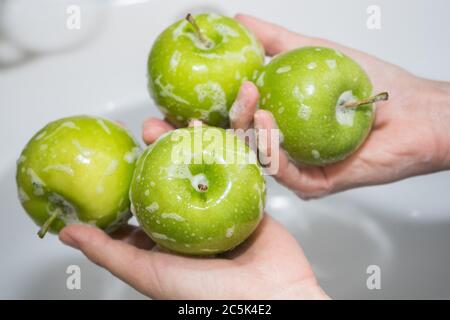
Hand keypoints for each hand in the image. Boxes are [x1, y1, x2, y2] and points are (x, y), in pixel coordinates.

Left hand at [60, 105, 327, 299]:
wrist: (271, 296)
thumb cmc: (207, 294)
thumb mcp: (148, 272)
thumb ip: (109, 252)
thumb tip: (67, 232)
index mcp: (166, 239)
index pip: (142, 198)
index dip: (130, 174)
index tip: (120, 150)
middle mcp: (192, 221)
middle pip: (173, 176)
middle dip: (160, 149)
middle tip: (148, 128)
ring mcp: (221, 209)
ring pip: (203, 166)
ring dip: (190, 141)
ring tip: (176, 122)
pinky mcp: (247, 199)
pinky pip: (235, 167)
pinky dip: (225, 146)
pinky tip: (209, 129)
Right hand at [228, 14, 449, 198]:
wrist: (413, 110)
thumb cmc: (370, 83)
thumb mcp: (313, 52)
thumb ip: (276, 41)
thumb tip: (240, 21)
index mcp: (281, 120)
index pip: (244, 115)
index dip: (228, 101)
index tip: (222, 80)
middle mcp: (285, 146)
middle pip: (247, 139)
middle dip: (238, 116)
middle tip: (245, 91)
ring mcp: (298, 168)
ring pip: (262, 159)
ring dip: (252, 134)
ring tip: (256, 108)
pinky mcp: (314, 185)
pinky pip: (286, 176)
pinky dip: (274, 154)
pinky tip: (270, 130)